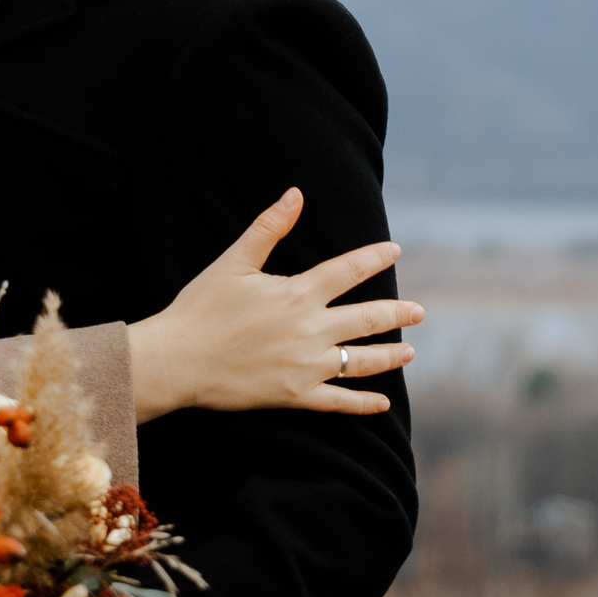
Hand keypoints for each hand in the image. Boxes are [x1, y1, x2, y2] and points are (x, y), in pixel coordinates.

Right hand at [129, 188, 422, 420]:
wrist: (177, 360)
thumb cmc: (201, 308)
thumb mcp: (234, 261)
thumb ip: (269, 228)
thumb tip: (295, 193)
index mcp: (298, 294)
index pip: (349, 270)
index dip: (374, 258)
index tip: (394, 251)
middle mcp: (311, 330)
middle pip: (368, 319)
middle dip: (398, 314)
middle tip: (420, 312)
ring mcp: (306, 365)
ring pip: (362, 361)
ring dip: (390, 355)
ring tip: (410, 352)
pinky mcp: (295, 395)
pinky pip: (338, 401)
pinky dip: (363, 403)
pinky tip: (382, 403)